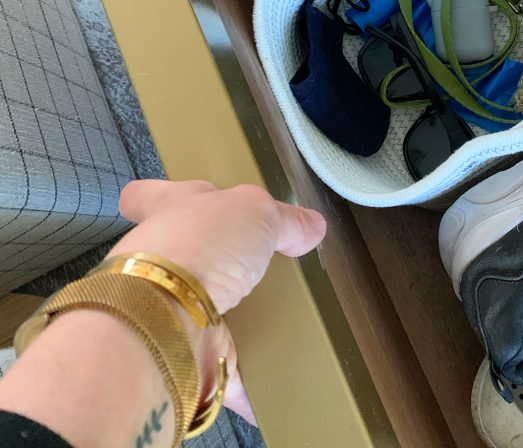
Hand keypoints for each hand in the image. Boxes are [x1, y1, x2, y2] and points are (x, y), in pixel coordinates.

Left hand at [108, 180, 325, 423]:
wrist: (164, 320)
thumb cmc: (201, 244)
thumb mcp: (256, 212)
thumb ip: (285, 220)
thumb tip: (311, 226)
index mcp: (170, 211)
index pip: (148, 196)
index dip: (155, 197)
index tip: (165, 203)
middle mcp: (159, 259)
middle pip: (177, 256)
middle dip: (206, 264)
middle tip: (244, 267)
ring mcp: (165, 307)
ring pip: (196, 312)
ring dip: (224, 320)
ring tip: (266, 322)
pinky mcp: (179, 353)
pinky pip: (215, 368)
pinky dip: (239, 382)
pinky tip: (266, 389)